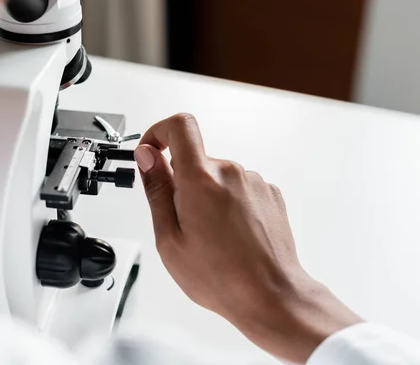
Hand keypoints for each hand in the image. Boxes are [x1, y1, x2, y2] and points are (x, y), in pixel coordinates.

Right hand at [134, 113, 361, 363]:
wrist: (271, 294)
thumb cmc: (222, 276)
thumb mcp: (170, 238)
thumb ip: (157, 190)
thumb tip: (148, 157)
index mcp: (201, 179)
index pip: (180, 126)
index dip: (159, 132)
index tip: (152, 151)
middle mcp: (230, 172)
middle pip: (195, 159)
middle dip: (182, 183)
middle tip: (182, 222)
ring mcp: (254, 182)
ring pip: (216, 177)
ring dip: (207, 197)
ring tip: (210, 237)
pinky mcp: (269, 193)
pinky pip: (238, 188)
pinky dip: (228, 204)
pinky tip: (229, 236)